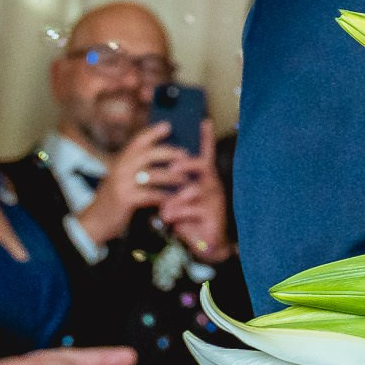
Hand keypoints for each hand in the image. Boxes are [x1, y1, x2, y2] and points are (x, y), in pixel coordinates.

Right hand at [75, 121, 183, 246]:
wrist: (95, 222)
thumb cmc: (114, 199)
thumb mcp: (121, 178)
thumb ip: (135, 167)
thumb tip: (162, 155)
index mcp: (120, 161)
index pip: (137, 141)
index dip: (153, 132)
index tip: (168, 125)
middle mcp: (120, 168)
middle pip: (148, 154)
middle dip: (169, 153)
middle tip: (186, 154)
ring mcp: (122, 183)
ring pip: (152, 175)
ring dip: (172, 176)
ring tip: (186, 179)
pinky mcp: (126, 199)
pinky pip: (151, 194)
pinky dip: (165, 196)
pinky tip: (174, 197)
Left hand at [157, 120, 232, 259]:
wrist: (205, 244)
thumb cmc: (189, 218)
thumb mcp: (177, 199)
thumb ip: (169, 186)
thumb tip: (148, 174)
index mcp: (203, 178)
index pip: (206, 153)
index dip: (206, 138)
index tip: (204, 120)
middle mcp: (212, 184)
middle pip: (203, 165)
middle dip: (185, 164)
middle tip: (171, 168)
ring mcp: (215, 198)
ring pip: (194, 189)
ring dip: (175, 200)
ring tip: (165, 211)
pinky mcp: (213, 214)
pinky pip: (190, 209)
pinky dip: (176, 214)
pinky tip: (170, 220)